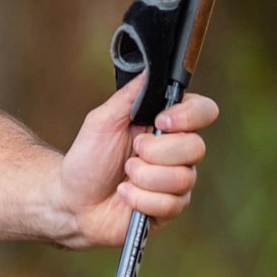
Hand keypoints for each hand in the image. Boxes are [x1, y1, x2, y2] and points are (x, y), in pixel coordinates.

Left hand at [52, 81, 216, 249]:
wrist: (72, 201)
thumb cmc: (88, 159)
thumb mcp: (102, 120)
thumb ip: (129, 95)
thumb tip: (151, 68)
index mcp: (168, 124)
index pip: (204, 111)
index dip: (189, 116)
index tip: (160, 121)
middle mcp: (178, 152)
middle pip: (195, 147)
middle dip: (156, 152)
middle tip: (131, 154)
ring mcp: (177, 181)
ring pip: (183, 178)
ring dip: (144, 177)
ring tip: (124, 177)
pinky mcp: (169, 208)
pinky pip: (170, 204)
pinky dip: (140, 199)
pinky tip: (125, 195)